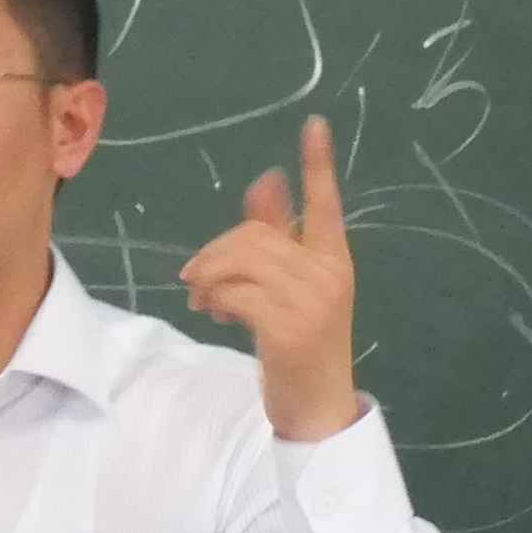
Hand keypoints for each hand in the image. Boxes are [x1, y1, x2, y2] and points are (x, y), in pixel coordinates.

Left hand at [178, 113, 361, 441]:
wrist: (318, 409)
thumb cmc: (305, 345)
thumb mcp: (294, 287)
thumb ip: (280, 236)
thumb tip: (268, 180)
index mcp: (336, 259)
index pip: (327, 203)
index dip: (318, 163)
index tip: (314, 123)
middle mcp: (330, 274)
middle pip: (258, 234)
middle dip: (217, 250)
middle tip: (195, 278)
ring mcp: (311, 301)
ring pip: (242, 260)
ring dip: (209, 275)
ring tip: (200, 297)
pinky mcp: (287, 328)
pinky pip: (235, 293)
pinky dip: (214, 299)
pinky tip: (213, 313)